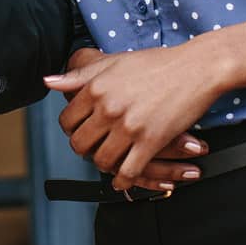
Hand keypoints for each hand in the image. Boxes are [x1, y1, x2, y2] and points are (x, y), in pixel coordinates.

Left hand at [44, 44, 223, 191]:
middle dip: (85, 149)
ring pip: (102, 161)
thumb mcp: (114, 63)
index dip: (71, 129)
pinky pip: (129, 172)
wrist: (197, 68)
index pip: (67, 120)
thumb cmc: (157, 63)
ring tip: (110, 161)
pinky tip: (123, 180)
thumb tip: (48, 82)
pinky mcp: (151, 141)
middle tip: (94, 148)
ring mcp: (129, 126)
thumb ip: (79, 75)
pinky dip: (123, 181)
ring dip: (104, 166)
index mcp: (96, 87)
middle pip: (80, 144)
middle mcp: (109, 107)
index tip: (80, 131)